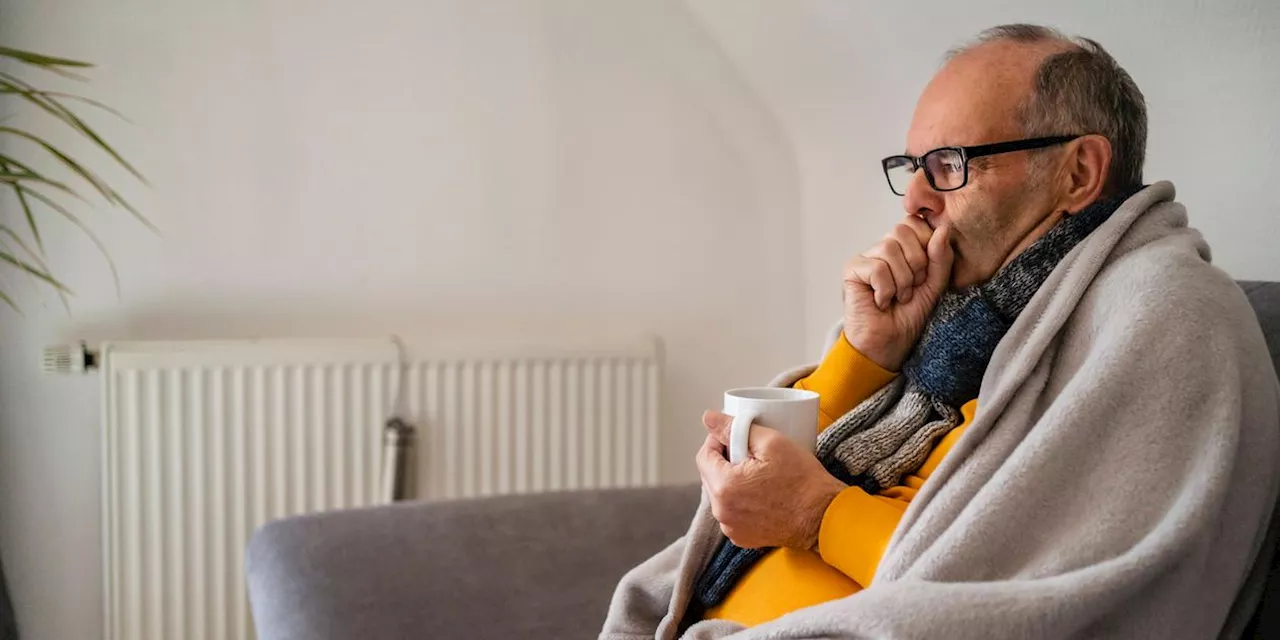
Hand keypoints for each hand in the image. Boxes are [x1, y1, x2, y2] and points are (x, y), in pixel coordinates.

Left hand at [695, 411, 846, 549]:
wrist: (824, 517)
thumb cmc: (802, 481)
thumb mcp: (772, 443)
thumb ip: (734, 429)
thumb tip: (709, 418)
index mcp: (724, 487)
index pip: (703, 456)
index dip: (717, 441)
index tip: (734, 436)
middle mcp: (722, 511)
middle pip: (710, 476)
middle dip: (725, 461)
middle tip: (751, 453)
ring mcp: (731, 527)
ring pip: (720, 494)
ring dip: (732, 481)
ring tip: (757, 473)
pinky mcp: (742, 537)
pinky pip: (732, 512)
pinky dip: (740, 501)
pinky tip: (761, 494)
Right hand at [842, 218, 953, 370]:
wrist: (888, 344)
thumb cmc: (908, 318)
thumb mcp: (934, 285)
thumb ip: (941, 258)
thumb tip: (943, 229)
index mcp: (903, 248)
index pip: (914, 223)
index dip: (925, 244)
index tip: (924, 273)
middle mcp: (883, 249)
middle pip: (902, 231)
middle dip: (915, 264)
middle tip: (911, 288)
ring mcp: (866, 258)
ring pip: (889, 249)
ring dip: (901, 281)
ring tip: (897, 298)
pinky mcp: (852, 270)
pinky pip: (876, 268)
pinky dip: (885, 290)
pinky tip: (880, 302)